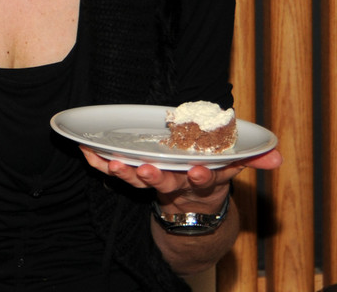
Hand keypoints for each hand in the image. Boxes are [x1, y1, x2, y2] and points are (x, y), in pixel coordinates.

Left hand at [80, 146, 281, 212]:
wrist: (190, 211)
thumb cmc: (208, 176)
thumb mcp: (230, 169)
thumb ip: (251, 160)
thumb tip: (276, 155)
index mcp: (203, 180)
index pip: (206, 178)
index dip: (203, 175)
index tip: (200, 170)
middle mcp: (178, 185)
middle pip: (168, 183)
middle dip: (156, 177)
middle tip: (146, 170)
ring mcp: (154, 185)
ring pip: (140, 181)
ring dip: (126, 173)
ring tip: (115, 164)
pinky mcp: (134, 181)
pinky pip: (115, 175)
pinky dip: (100, 165)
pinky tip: (86, 151)